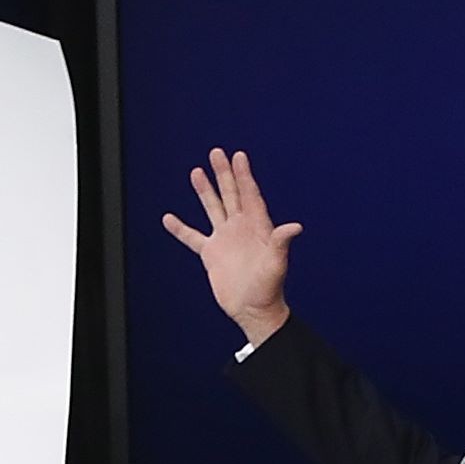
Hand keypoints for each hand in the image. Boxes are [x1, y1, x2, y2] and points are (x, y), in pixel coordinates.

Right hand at [159, 147, 298, 346]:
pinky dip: (180, 229)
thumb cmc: (270, 288)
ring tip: (197, 172)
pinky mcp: (212, 254)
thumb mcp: (277, 264)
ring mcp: (225, 239)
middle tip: (216, 153)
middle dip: (223, 173)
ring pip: (213, 208)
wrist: (254, 310)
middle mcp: (240, 228)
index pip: (250, 194)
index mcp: (258, 226)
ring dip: (205, 191)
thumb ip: (281, 243)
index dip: (244, 175)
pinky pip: (193, 238)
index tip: (238, 155)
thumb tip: (295, 227)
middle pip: (230, 194)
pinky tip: (169, 218)